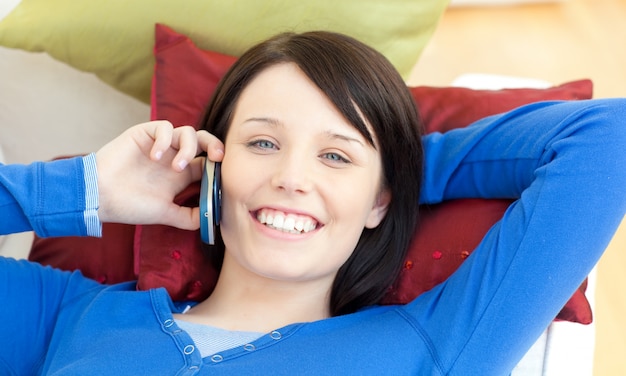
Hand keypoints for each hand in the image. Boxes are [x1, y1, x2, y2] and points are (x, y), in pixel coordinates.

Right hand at [95, 121, 224, 229]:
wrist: (99, 196)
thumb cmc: (129, 206)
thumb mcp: (165, 214)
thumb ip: (188, 217)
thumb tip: (212, 218)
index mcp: (182, 175)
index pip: (208, 162)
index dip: (218, 165)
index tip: (222, 174)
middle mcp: (174, 157)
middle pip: (204, 141)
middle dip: (215, 145)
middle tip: (217, 157)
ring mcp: (160, 145)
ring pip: (188, 132)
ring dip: (188, 148)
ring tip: (176, 167)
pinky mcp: (145, 134)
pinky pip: (165, 127)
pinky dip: (166, 139)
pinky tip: (155, 156)